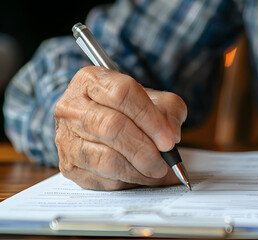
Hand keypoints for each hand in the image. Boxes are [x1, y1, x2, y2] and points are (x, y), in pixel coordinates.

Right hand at [54, 66, 186, 189]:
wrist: (100, 124)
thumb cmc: (128, 110)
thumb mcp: (153, 99)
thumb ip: (169, 109)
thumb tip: (171, 134)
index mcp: (92, 80)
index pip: (122, 94)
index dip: (149, 118)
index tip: (168, 139)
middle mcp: (72, 106)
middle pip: (112, 127)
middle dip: (146, 149)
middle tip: (165, 160)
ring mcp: (66, 137)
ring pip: (106, 158)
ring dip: (139, 170)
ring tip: (157, 171)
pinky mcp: (68, 165)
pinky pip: (102, 179)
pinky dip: (129, 181)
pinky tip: (142, 176)